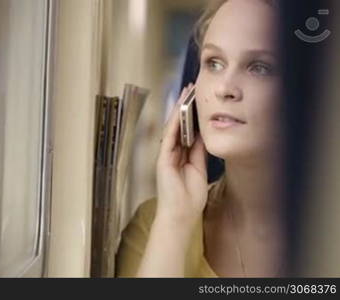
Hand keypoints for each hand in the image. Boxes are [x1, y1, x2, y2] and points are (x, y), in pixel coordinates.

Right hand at [156, 83, 207, 226]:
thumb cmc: (190, 196)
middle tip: (190, 88)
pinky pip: (169, 136)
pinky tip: (180, 111)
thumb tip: (203, 133)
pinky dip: (174, 123)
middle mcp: (172, 152)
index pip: (187, 130)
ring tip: (186, 93)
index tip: (197, 99)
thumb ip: (199, 150)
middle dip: (184, 107)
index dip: (191, 114)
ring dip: (179, 110)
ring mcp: (166, 154)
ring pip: (172, 127)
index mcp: (181, 155)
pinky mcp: (162, 158)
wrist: (181, 213)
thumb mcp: (199, 167)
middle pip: (179, 125)